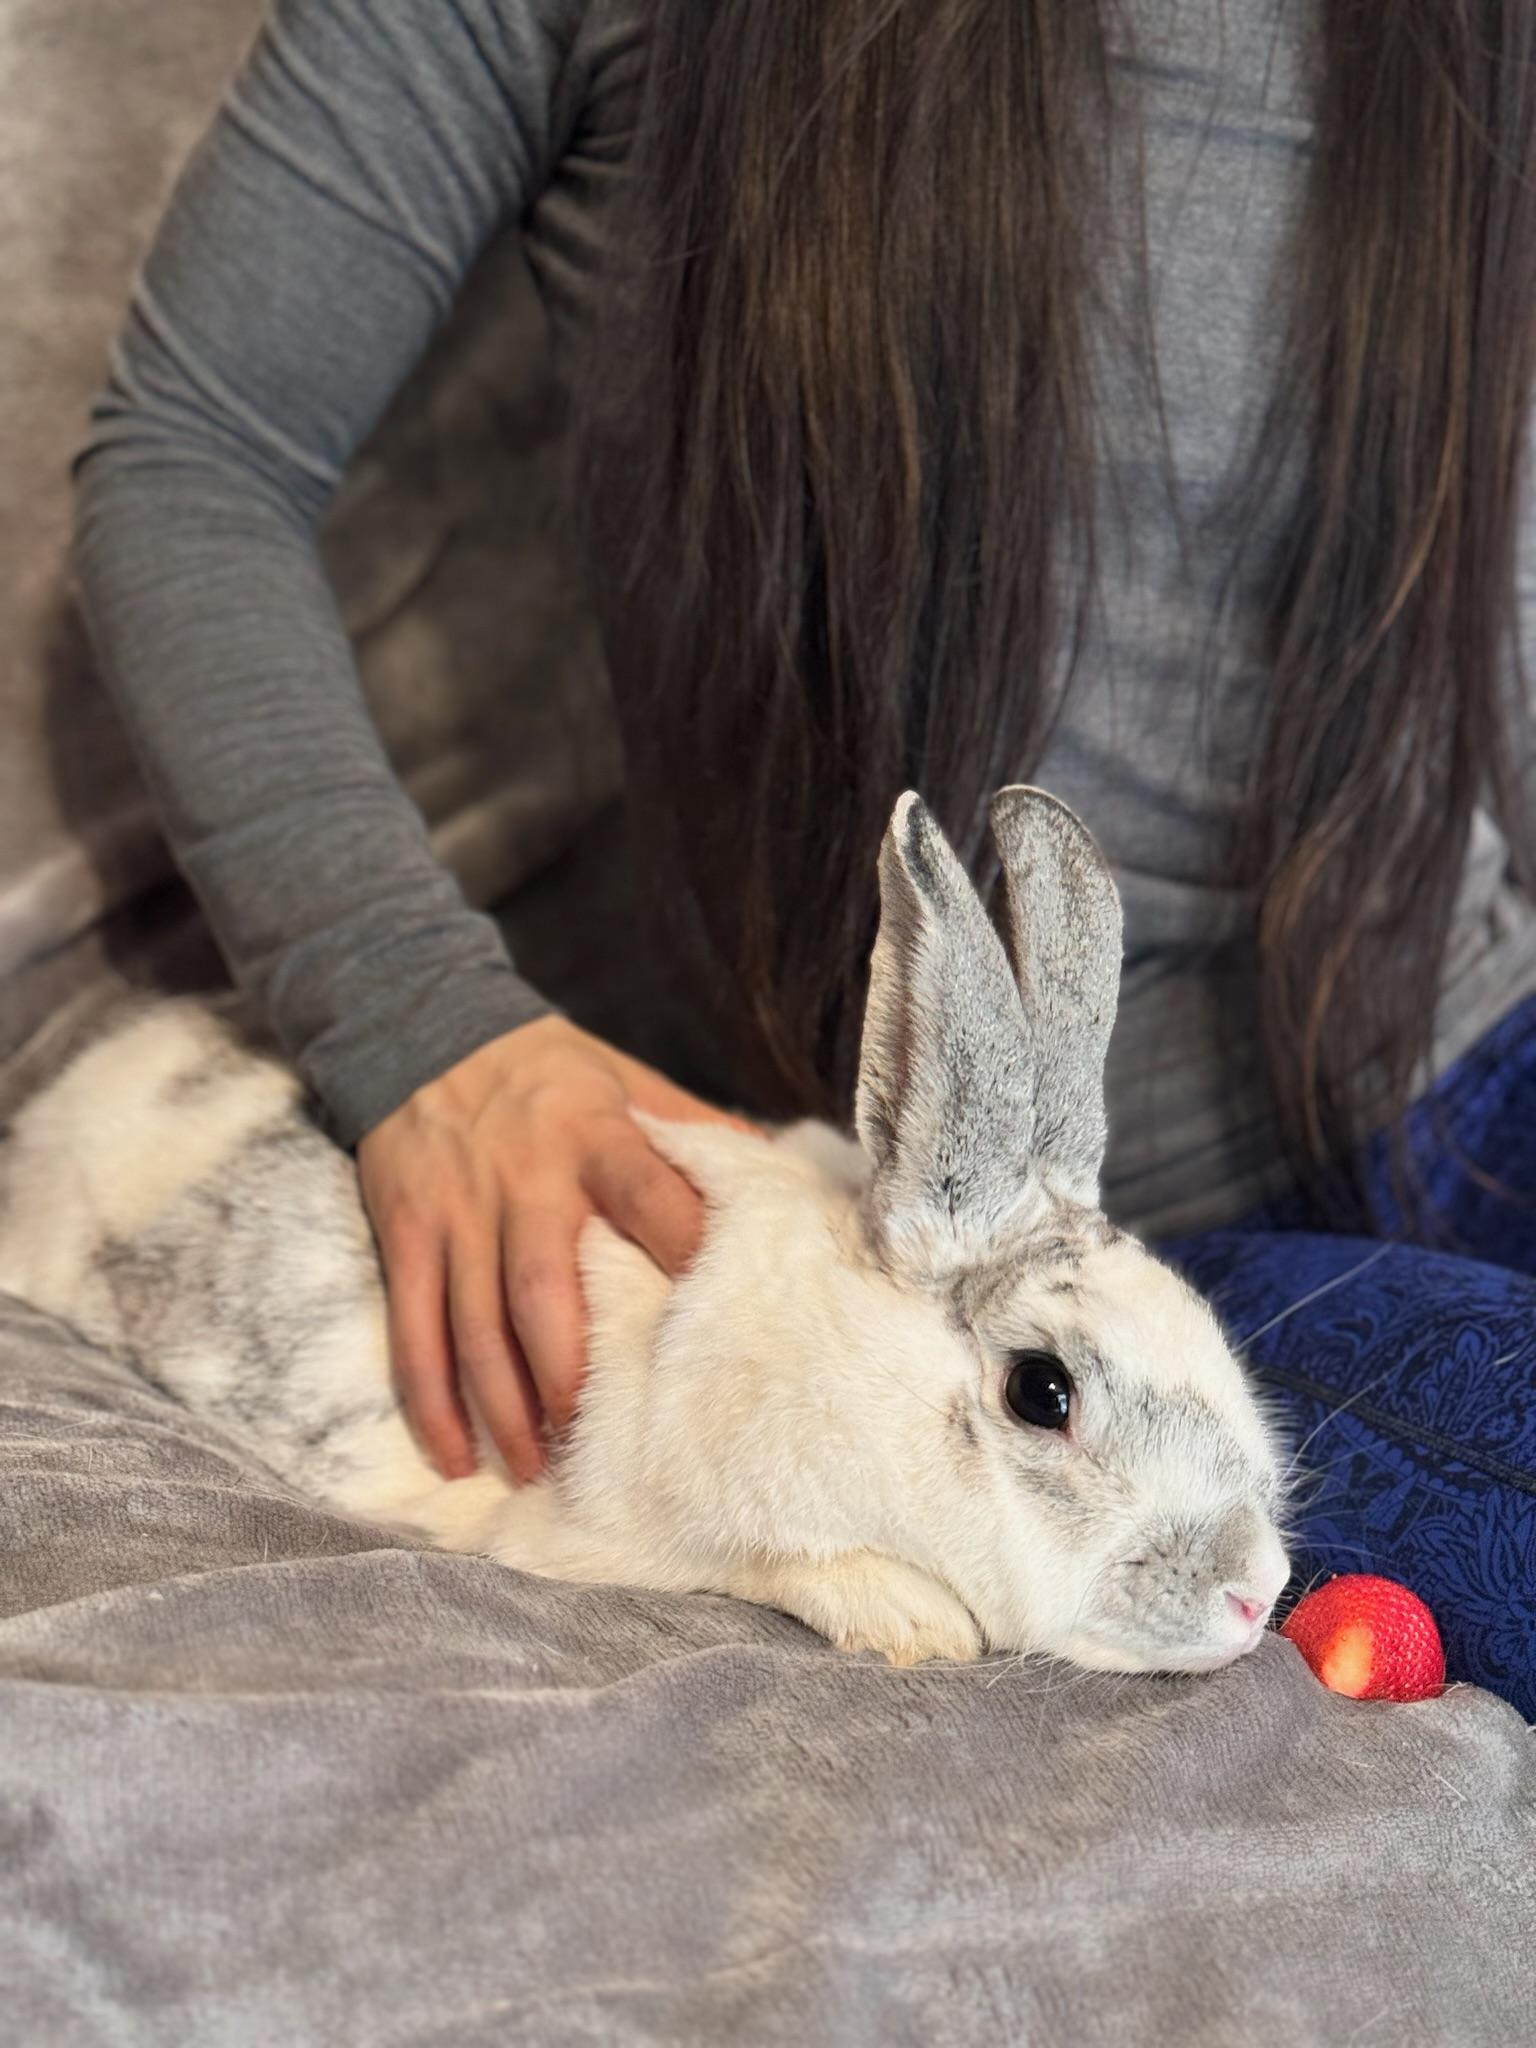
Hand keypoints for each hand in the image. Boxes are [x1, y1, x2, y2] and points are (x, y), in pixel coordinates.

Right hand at [356, 1017, 755, 1483]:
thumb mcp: (625, 1077)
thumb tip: (779, 1181)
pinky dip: (431, 1400)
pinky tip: (457, 1453)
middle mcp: (525, 1179)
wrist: (421, 1024)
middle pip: (545, 1291)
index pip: (647, 1196)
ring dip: (504, 1406)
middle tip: (602, 1436)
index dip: (682, 1252)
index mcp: (595, 1136)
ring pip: (476, 1325)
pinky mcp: (407, 1233)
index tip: (721, 1322)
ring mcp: (459, 1212)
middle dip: (570, 1372)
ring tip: (536, 1467)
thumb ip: (693, 1131)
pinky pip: (415, 1329)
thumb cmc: (549, 1068)